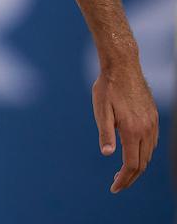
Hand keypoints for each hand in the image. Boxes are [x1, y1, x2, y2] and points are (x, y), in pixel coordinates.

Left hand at [92, 60, 158, 192]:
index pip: (131, 164)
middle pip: (143, 163)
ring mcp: (152, 123)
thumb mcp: (101, 109)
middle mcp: (146, 129)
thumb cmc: (107, 87)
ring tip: (123, 172)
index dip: (124, 179)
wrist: (123, 66)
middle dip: (130, 177)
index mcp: (132, 130)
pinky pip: (152, 142)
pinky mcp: (154, 118)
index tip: (114, 188)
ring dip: (138, 166)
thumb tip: (107, 154)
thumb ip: (105, 132)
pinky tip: (133, 153)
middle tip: (116, 184)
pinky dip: (144, 153)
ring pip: (149, 154)